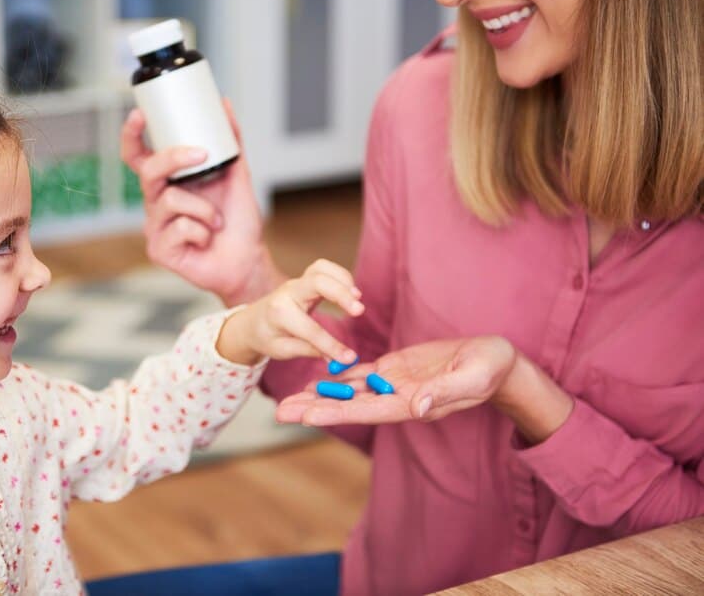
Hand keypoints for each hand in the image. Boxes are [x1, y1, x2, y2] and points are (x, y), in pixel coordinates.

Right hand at [120, 100, 281, 305]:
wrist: (248, 259)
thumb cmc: (237, 221)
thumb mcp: (237, 174)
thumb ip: (230, 141)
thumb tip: (224, 104)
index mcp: (168, 184)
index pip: (139, 156)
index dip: (132, 136)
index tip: (139, 114)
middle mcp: (155, 203)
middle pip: (148, 171)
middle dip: (174, 158)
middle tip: (201, 154)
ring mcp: (154, 227)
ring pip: (170, 200)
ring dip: (204, 208)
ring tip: (217, 221)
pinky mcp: (159, 250)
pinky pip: (179, 227)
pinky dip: (202, 231)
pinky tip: (206, 240)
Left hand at [216, 259, 363, 365]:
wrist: (252, 321)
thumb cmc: (267, 337)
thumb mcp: (283, 350)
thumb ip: (311, 351)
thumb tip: (340, 359)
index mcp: (279, 314)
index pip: (310, 329)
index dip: (331, 344)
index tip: (349, 357)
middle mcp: (288, 293)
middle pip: (317, 282)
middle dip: (340, 294)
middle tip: (359, 311)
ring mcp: (297, 283)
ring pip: (321, 268)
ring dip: (343, 279)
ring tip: (357, 299)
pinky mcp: (305, 279)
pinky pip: (324, 268)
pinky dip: (341, 276)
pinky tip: (351, 292)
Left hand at [275, 336, 517, 424]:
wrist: (498, 361)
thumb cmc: (489, 370)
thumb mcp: (471, 379)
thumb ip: (444, 394)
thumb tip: (416, 408)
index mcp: (411, 403)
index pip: (366, 411)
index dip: (336, 413)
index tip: (307, 417)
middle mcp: (397, 398)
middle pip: (348, 405)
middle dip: (314, 409)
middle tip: (279, 414)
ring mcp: (395, 384)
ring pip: (349, 392)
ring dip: (319, 396)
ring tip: (288, 401)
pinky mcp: (397, 369)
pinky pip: (362, 375)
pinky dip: (339, 378)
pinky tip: (316, 380)